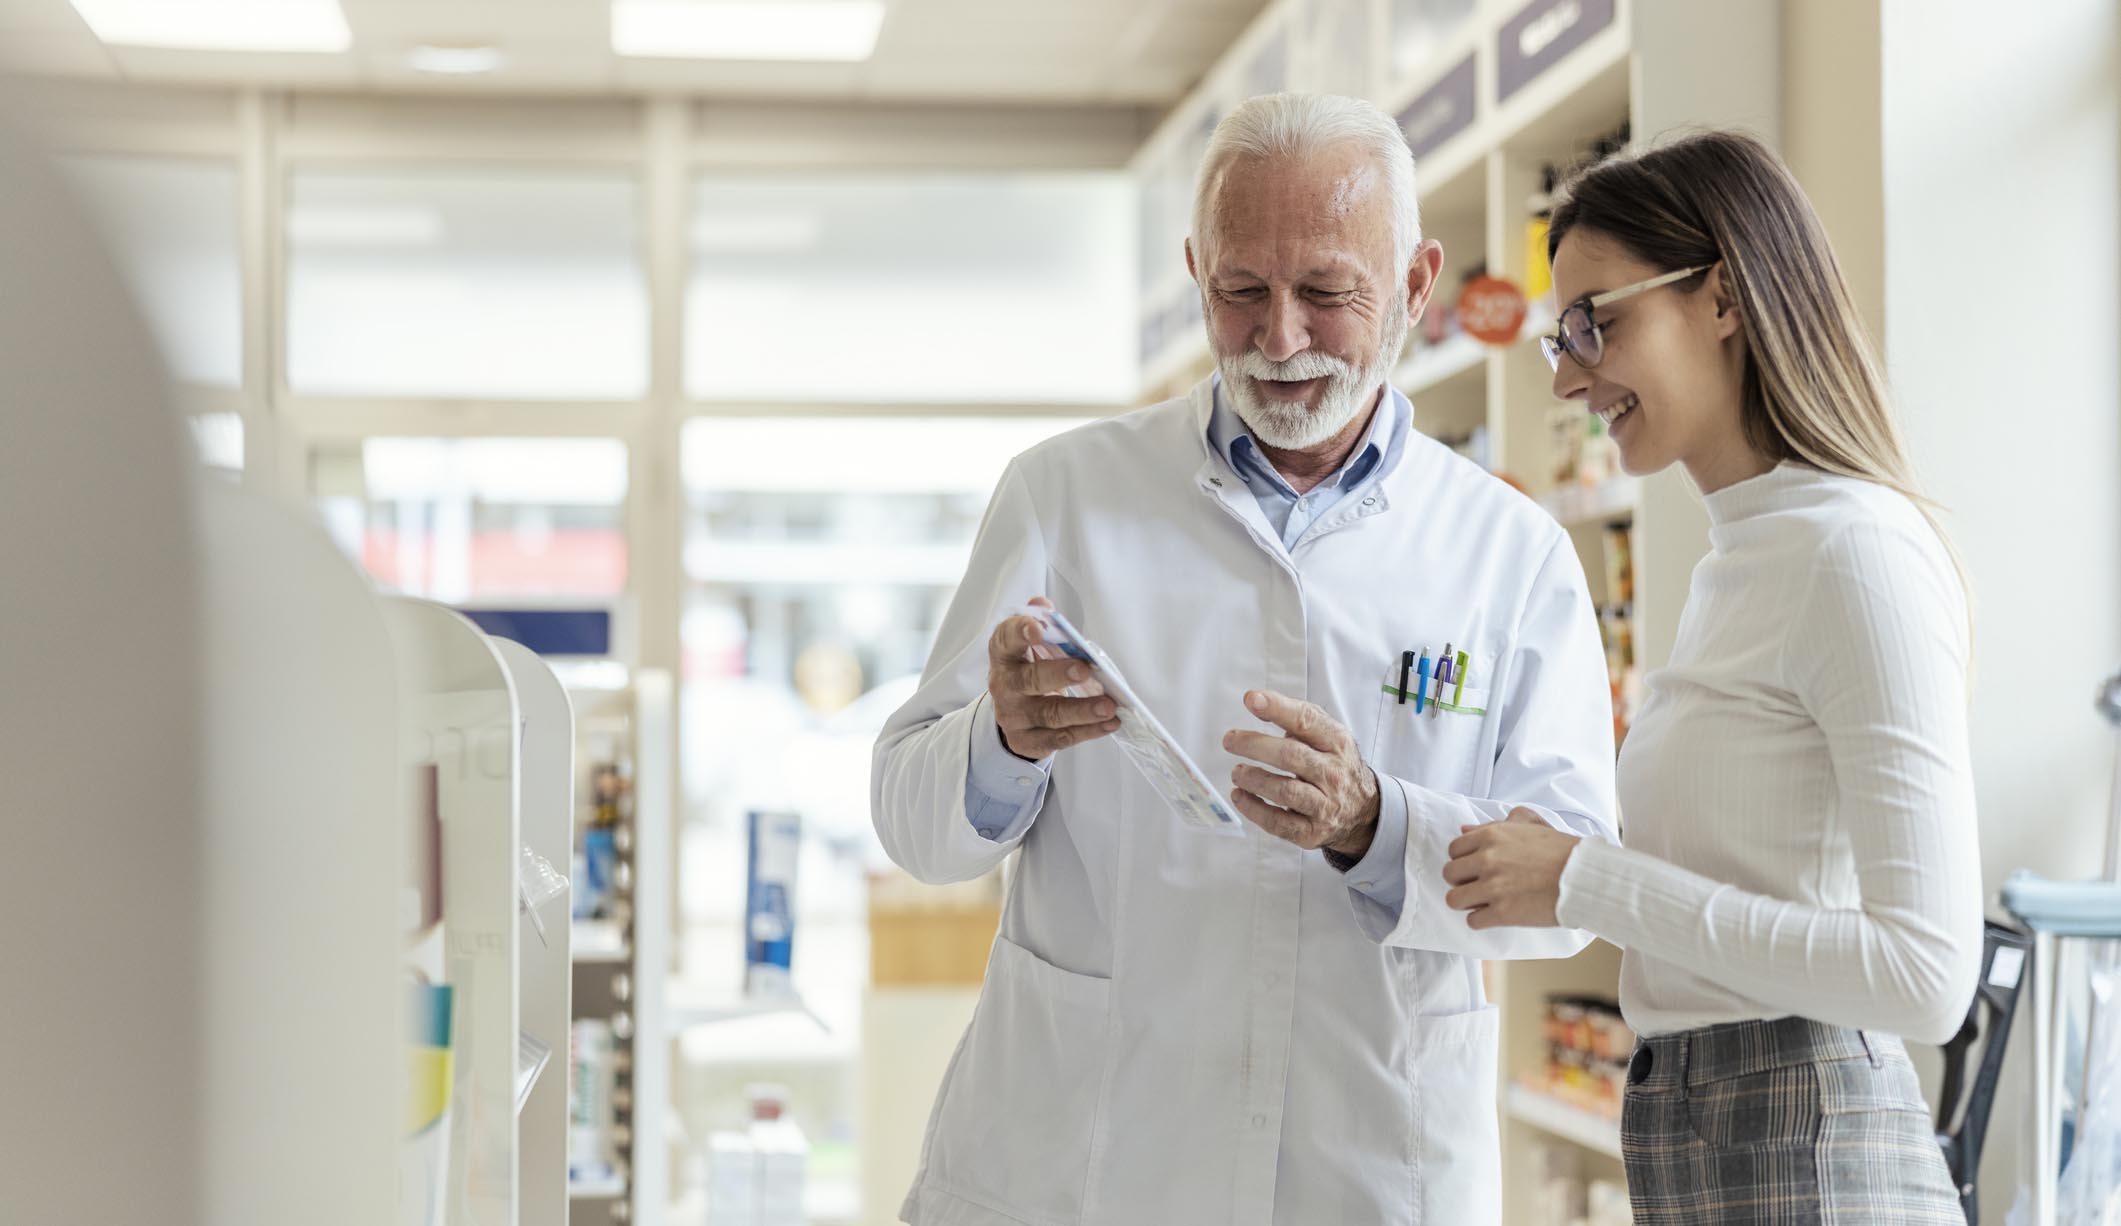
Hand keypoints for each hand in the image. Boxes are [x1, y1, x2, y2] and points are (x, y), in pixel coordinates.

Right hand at [987, 597, 1121, 760]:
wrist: (1012, 712)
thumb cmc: (1028, 669)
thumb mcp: (1030, 645)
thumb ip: (1039, 622)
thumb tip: (1043, 605)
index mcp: (1004, 654)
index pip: (1006, 639)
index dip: (1020, 632)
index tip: (1039, 629)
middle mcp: (1004, 685)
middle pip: (1029, 680)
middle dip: (1057, 675)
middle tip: (1084, 670)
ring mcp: (1013, 716)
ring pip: (1049, 714)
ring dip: (1082, 710)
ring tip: (1109, 706)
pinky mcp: (1026, 740)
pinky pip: (1058, 739)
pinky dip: (1087, 731)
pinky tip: (1108, 723)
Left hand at [1222, 690, 1379, 857]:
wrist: (1362, 811)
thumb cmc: (1332, 765)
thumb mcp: (1325, 736)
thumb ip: (1295, 717)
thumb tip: (1255, 702)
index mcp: (1337, 743)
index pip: (1307, 720)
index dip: (1278, 708)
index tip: (1251, 700)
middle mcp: (1333, 773)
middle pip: (1291, 756)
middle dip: (1255, 745)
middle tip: (1230, 740)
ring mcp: (1325, 805)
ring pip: (1285, 791)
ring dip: (1254, 779)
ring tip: (1237, 772)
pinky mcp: (1312, 832)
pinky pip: (1278, 822)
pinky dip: (1253, 809)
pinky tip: (1240, 796)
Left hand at [1442, 808, 1579, 928]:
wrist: (1585, 877)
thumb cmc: (1562, 850)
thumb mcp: (1530, 825)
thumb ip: (1495, 824)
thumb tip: (1465, 830)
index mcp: (1491, 835)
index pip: (1454, 849)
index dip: (1464, 859)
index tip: (1476, 867)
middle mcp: (1487, 859)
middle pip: (1449, 874)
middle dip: (1462, 881)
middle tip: (1480, 885)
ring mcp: (1494, 887)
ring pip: (1454, 899)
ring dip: (1467, 902)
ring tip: (1484, 902)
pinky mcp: (1503, 913)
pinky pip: (1472, 921)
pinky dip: (1482, 920)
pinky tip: (1497, 914)